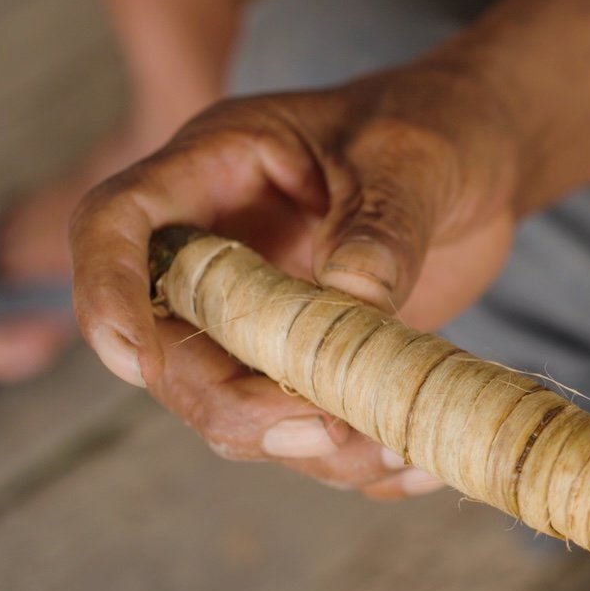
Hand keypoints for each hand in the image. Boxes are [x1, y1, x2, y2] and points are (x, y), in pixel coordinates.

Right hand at [70, 58, 518, 497]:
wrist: (483, 158)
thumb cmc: (436, 125)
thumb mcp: (414, 156)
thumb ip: (383, 223)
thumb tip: (354, 295)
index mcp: (214, 169)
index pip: (115, 226)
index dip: (106, 293)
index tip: (135, 360)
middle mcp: (220, 251)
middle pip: (172, 351)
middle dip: (236, 407)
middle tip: (327, 429)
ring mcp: (261, 315)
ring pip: (239, 408)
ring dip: (307, 448)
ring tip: (401, 450)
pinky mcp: (311, 362)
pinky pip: (309, 430)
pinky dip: (357, 461)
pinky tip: (421, 464)